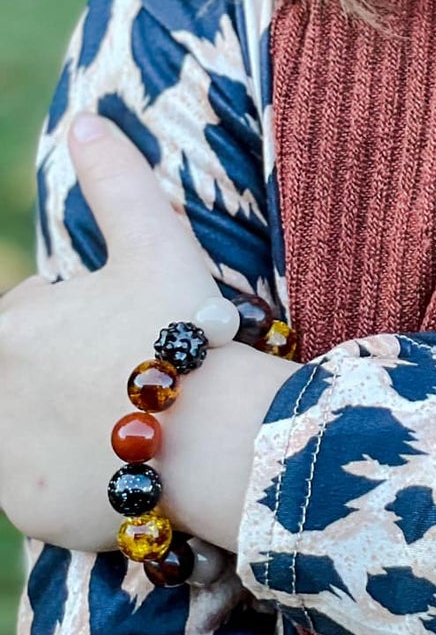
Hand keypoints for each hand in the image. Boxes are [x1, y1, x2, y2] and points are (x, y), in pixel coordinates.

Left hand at [0, 113, 291, 554]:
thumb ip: (116, 178)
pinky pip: (47, 485)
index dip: (79, 313)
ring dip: (69, 417)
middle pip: (28, 371)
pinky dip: (79, 472)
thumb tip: (84, 121)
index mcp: (8, 332)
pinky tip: (133, 455)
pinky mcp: (31, 513)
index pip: (28, 315)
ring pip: (32, 426)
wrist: (217, 439)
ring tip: (137, 411)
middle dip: (71, 366)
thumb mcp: (155, 240)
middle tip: (138, 363)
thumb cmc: (185, 329)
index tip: (128, 322)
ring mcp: (6, 464)